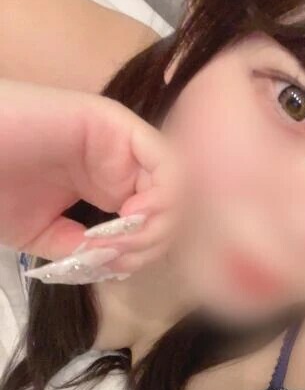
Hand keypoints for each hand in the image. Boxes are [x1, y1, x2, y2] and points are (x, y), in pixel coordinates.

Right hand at [0, 79, 182, 283]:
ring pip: (174, 187)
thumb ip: (85, 251)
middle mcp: (120, 163)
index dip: (143, 250)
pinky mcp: (113, 122)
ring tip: (119, 243)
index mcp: (108, 186)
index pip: (153, 222)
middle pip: (170, 206)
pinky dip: (158, 197)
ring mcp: (119, 141)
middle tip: (117, 259)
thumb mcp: (45, 236)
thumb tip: (119, 263)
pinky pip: (164, 161)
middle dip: (151, 243)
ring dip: (154, 225)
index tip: (113, 266)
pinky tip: (129, 218)